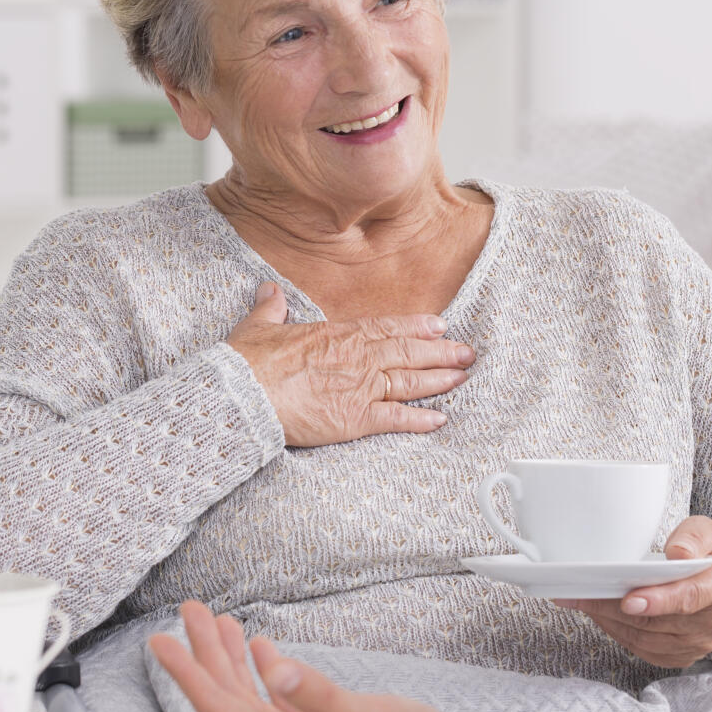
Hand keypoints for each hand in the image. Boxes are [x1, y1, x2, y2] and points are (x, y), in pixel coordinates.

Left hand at [149, 601, 470, 711]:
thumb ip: (318, 695)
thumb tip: (275, 669)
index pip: (218, 706)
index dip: (186, 671)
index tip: (159, 638)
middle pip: (225, 698)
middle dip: (203, 653)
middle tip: (189, 610)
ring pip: (246, 698)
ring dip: (230, 659)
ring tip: (217, 621)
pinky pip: (272, 704)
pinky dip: (260, 673)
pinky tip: (261, 650)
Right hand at [227, 282, 476, 446]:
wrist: (245, 395)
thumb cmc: (249, 363)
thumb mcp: (258, 327)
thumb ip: (270, 308)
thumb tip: (268, 291)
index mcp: (338, 334)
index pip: (387, 327)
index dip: (417, 327)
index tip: (439, 325)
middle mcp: (358, 358)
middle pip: (409, 353)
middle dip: (441, 352)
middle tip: (466, 352)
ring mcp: (360, 388)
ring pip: (410, 382)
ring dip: (440, 380)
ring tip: (462, 377)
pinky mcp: (356, 419)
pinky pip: (396, 418)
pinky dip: (420, 419)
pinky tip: (440, 419)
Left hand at [556, 516, 711, 667]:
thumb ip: (693, 537)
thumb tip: (677, 553)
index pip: (688, 598)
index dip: (658, 601)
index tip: (629, 600)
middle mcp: (710, 623)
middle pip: (655, 621)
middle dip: (612, 606)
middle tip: (579, 591)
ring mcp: (695, 644)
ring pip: (643, 638)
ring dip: (608, 619)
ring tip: (581, 599)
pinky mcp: (679, 656)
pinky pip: (641, 649)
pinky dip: (617, 632)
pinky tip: (600, 614)